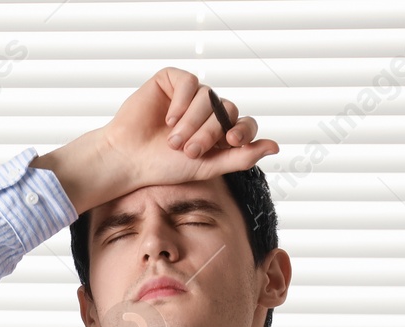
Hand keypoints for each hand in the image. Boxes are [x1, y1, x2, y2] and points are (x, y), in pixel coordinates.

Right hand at [99, 68, 278, 189]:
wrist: (129, 159)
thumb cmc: (164, 167)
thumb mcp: (208, 167)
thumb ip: (242, 158)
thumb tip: (275, 146)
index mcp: (219, 132)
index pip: (245, 124)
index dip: (243, 131)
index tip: (231, 141)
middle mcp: (208, 111)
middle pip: (228, 111)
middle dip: (210, 132)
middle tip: (189, 151)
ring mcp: (191, 95)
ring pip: (209, 98)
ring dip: (193, 122)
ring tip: (173, 140)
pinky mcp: (172, 81)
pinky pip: (190, 83)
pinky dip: (182, 101)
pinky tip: (167, 119)